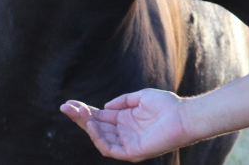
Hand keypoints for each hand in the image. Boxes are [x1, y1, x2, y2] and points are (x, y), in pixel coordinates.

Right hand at [60, 89, 190, 161]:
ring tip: (79, 115)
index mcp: (125, 119)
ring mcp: (126, 142)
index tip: (69, 104)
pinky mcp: (131, 152)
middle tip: (65, 107)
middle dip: (80, 117)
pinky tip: (93, 126)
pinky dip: (100, 138)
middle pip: (96, 126)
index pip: (100, 116)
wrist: (184, 116)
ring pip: (100, 137)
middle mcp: (123, 131)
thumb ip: (123, 101)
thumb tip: (104, 106)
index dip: (84, 111)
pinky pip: (110, 148)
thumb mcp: (142, 97)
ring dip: (88, 126)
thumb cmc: (167, 105)